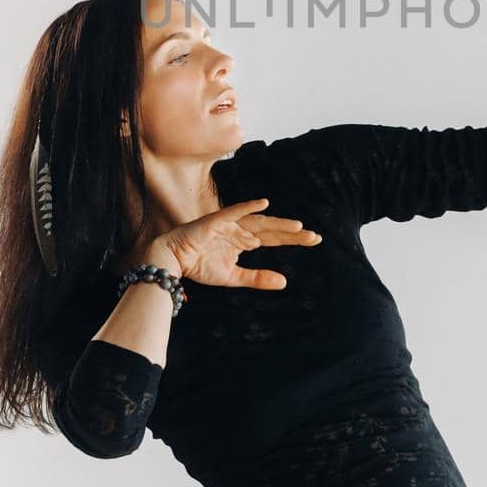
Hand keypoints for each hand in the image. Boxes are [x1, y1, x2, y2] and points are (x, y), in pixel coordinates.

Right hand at [145, 198, 321, 290]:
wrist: (172, 260)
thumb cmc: (199, 265)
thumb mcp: (233, 277)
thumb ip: (257, 278)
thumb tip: (284, 282)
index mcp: (245, 241)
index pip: (274, 239)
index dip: (293, 239)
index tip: (315, 239)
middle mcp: (240, 230)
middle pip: (271, 230)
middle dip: (292, 233)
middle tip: (315, 236)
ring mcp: (229, 224)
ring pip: (258, 222)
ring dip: (277, 223)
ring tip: (297, 226)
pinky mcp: (215, 221)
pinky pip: (233, 213)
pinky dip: (248, 207)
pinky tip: (263, 203)